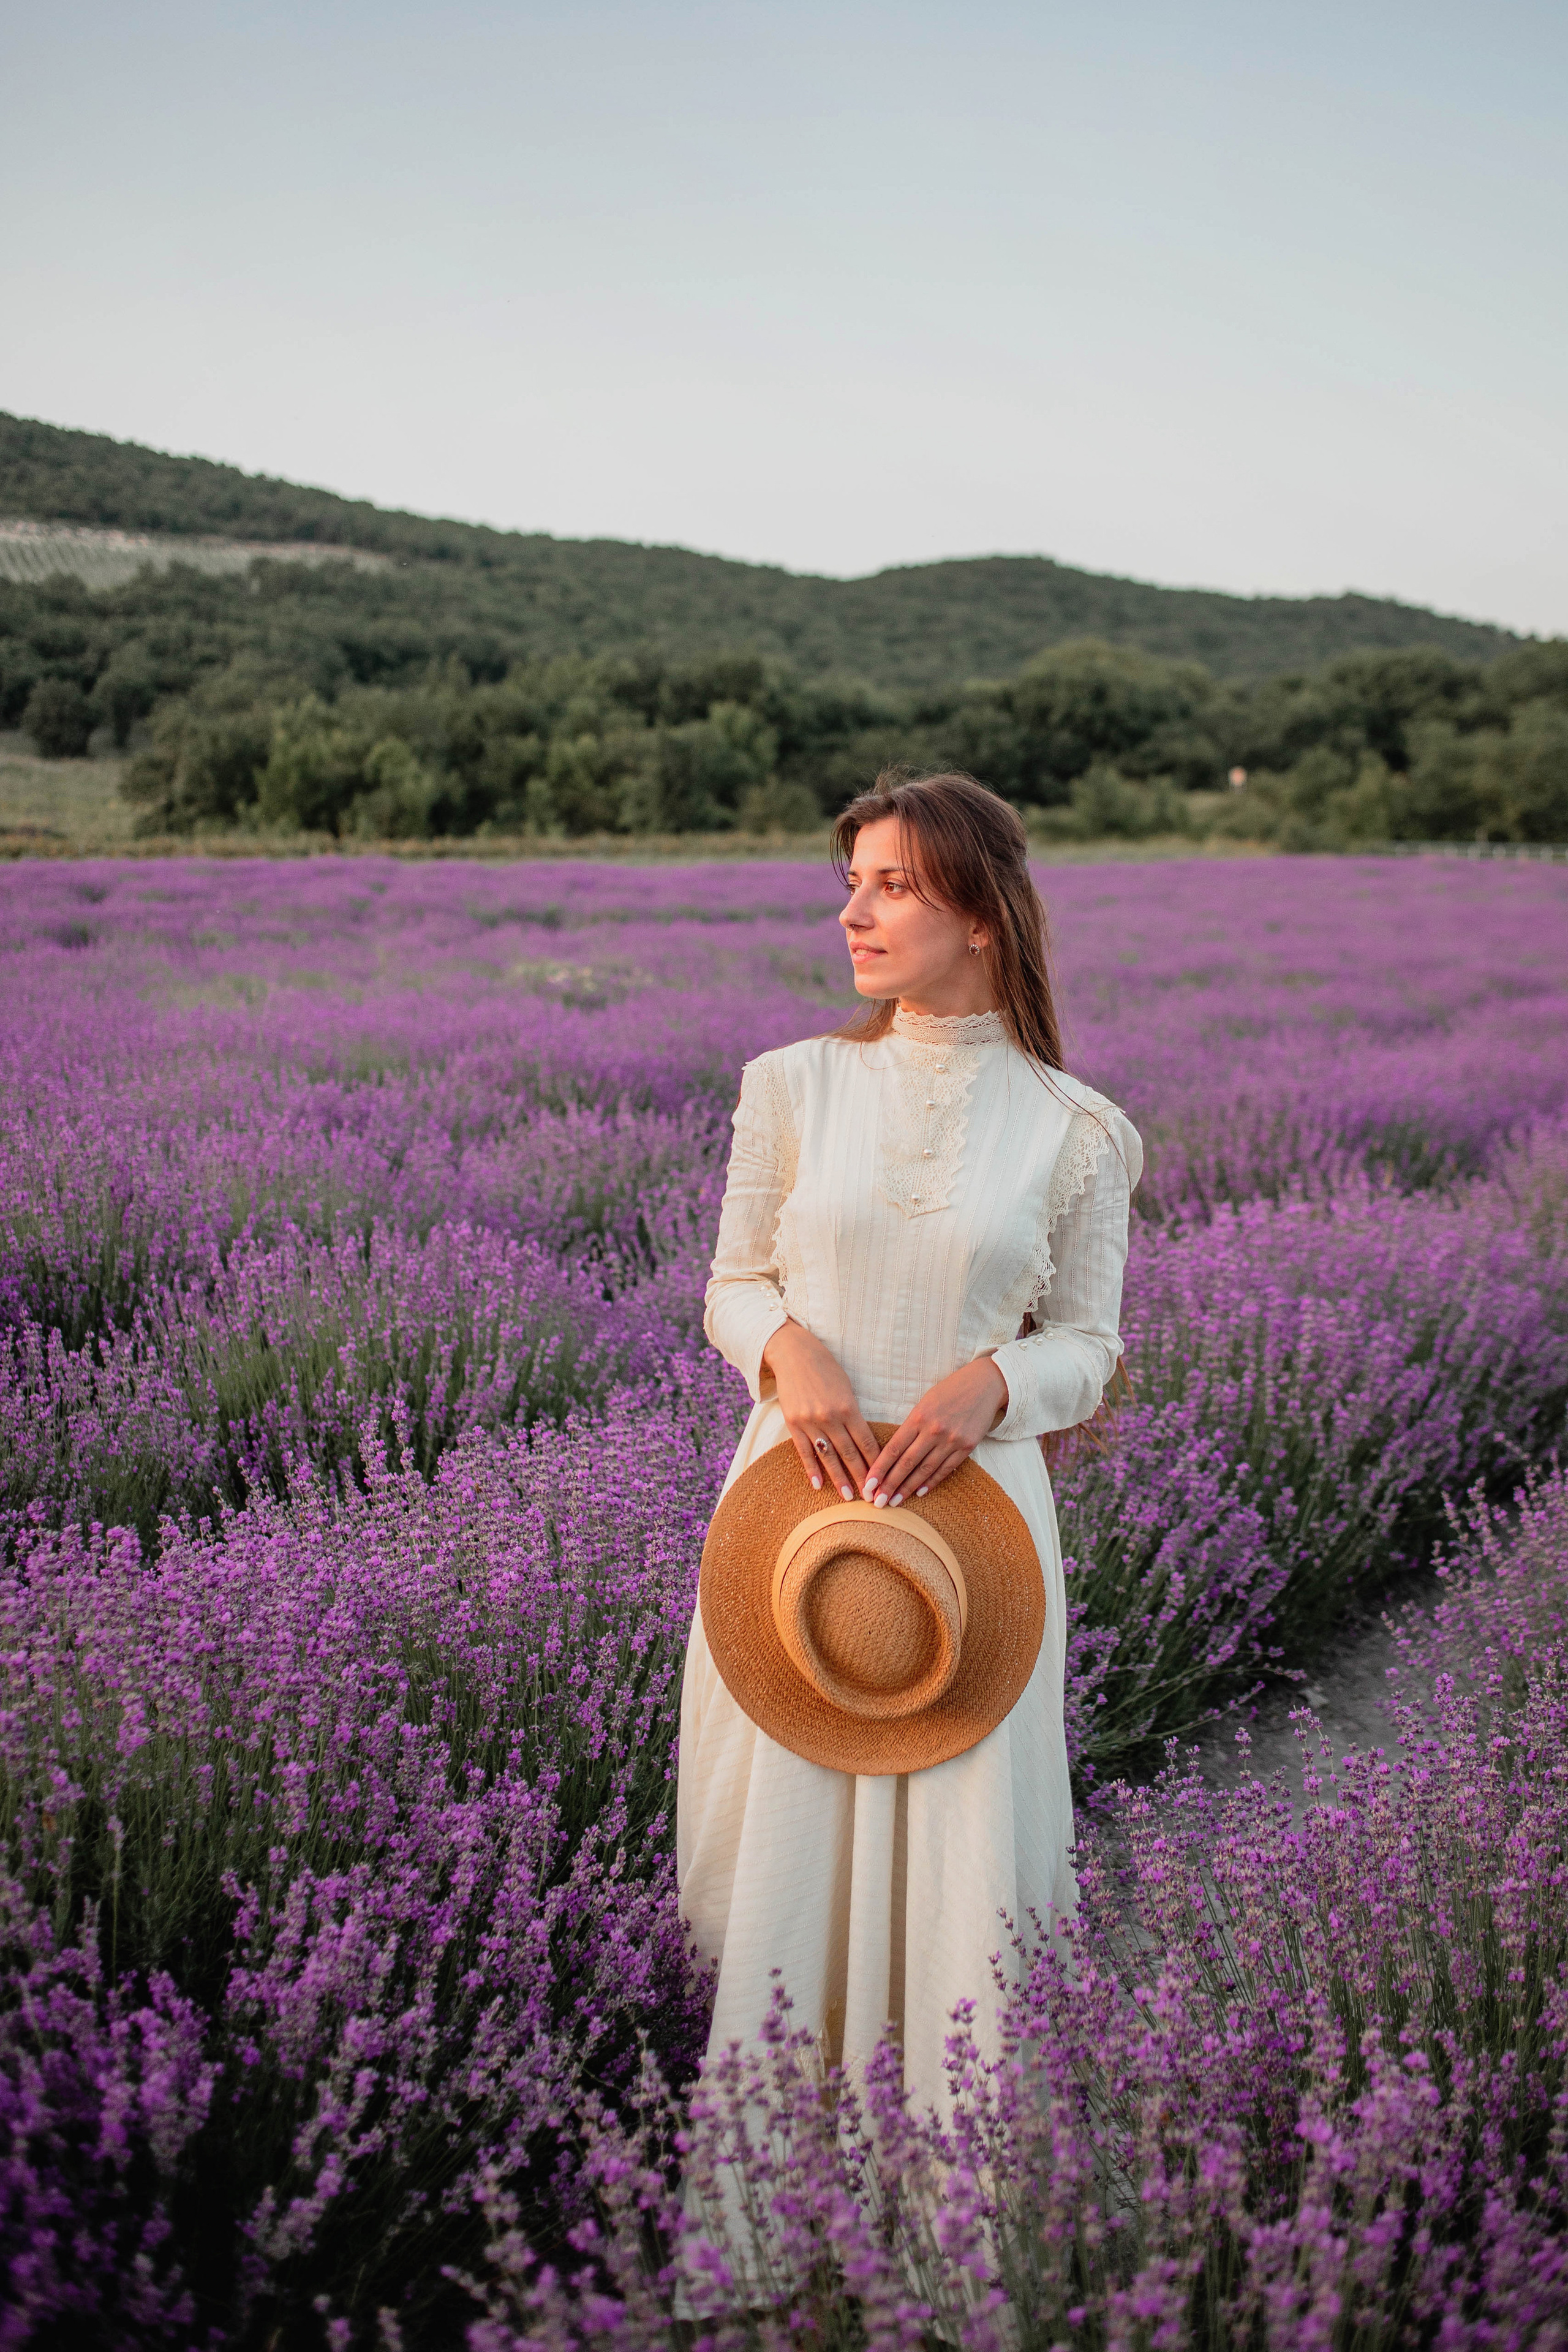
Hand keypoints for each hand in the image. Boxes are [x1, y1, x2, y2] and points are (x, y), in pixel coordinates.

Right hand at [761, 1320, 879, 1499]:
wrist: (794, 1354)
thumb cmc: (826, 1369)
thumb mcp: (846, 1388)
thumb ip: (854, 1414)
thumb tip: (864, 1441)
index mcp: (849, 1408)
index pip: (867, 1443)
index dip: (877, 1464)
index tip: (885, 1480)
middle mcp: (830, 1417)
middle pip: (850, 1454)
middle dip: (862, 1477)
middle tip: (872, 1498)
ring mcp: (810, 1422)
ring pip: (828, 1456)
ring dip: (839, 1479)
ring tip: (849, 1497)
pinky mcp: (793, 1423)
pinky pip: (804, 1452)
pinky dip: (812, 1469)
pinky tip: (818, 1485)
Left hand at [861, 1358, 1008, 1507]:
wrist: (984, 1385)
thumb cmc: (949, 1391)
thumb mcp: (925, 1402)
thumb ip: (911, 1425)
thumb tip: (895, 1452)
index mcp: (919, 1417)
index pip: (893, 1448)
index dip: (879, 1469)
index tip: (868, 1485)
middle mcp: (934, 1430)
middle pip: (907, 1463)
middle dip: (889, 1484)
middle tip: (876, 1502)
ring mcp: (951, 1440)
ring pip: (925, 1470)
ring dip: (907, 1488)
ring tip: (894, 1502)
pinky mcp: (967, 1447)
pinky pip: (945, 1469)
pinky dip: (931, 1482)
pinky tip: (919, 1493)